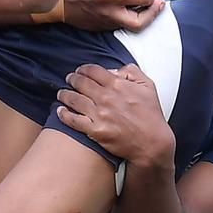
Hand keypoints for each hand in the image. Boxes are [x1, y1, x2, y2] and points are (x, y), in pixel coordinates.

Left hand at [56, 63, 173, 164]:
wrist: (152, 143)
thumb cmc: (151, 115)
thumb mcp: (148, 86)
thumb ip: (132, 72)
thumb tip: (115, 70)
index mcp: (117, 85)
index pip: (93, 70)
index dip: (83, 69)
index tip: (80, 70)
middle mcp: (106, 97)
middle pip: (80, 83)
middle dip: (72, 79)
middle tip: (69, 79)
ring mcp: (99, 114)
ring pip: (74, 99)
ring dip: (64, 94)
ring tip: (61, 93)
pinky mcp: (95, 130)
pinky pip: (73, 120)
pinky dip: (63, 114)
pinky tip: (60, 110)